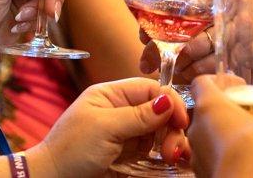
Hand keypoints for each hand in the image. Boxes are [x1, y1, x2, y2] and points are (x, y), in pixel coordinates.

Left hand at [34, 78, 190, 177]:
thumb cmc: (71, 150)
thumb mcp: (105, 127)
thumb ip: (138, 115)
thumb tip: (169, 100)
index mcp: (111, 95)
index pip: (150, 89)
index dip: (170, 102)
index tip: (181, 122)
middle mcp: (120, 111)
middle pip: (158, 112)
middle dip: (170, 128)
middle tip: (173, 151)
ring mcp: (125, 134)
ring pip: (158, 133)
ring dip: (167, 144)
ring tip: (170, 158)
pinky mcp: (127, 156)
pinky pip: (151, 152)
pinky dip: (161, 156)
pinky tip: (168, 162)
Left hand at [138, 0, 252, 82]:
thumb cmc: (239, 1)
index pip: (178, 2)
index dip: (157, 21)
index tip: (143, 33)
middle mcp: (225, 10)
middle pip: (184, 33)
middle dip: (160, 50)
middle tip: (145, 61)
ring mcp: (234, 34)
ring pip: (195, 53)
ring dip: (176, 64)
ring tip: (164, 67)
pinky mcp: (240, 55)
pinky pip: (210, 69)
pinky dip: (193, 74)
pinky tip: (184, 74)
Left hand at [189, 75, 252, 177]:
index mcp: (210, 107)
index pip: (200, 82)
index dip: (217, 80)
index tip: (238, 86)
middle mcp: (196, 128)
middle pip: (206, 111)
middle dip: (227, 110)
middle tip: (249, 113)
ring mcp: (196, 153)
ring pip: (207, 136)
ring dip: (224, 134)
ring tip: (249, 140)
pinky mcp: (201, 172)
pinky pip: (210, 159)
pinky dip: (224, 157)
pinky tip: (245, 160)